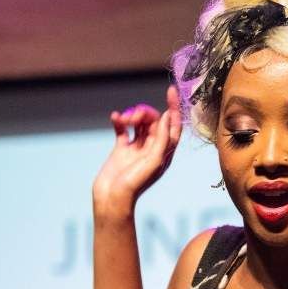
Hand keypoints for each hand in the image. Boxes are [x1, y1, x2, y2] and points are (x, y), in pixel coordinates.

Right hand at [92, 84, 183, 217]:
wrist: (112, 198)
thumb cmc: (135, 183)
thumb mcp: (154, 160)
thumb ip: (162, 138)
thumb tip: (167, 117)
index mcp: (165, 153)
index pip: (174, 126)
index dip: (174, 107)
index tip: (170, 90)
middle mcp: (153, 149)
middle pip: (154, 121)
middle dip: (145, 113)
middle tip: (135, 116)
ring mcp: (136, 148)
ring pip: (139, 123)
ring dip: (132, 116)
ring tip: (124, 119)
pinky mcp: (121, 149)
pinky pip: (123, 129)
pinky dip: (120, 121)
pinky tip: (115, 117)